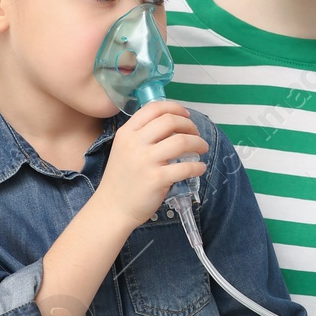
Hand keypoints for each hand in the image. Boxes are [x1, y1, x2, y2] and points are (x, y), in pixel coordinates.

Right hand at [94, 99, 208, 227]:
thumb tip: (172, 125)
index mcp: (126, 132)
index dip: (174, 108)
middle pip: (170, 121)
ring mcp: (146, 161)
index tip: (185, 115)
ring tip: (202, 148)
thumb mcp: (123, 149)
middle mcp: (135, 143)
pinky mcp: (157, 179)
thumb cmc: (121, 179)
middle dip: (189, 125)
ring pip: (181, 141)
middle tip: (196, 134)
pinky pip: (185, 167)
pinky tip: (200, 168)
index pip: (153, 108)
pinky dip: (198, 166)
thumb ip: (141, 135)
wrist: (112, 208)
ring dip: (198, 143)